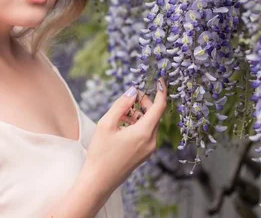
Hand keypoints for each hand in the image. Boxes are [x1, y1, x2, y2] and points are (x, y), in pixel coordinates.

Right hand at [83, 78, 166, 196]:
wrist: (99, 181)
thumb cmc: (100, 153)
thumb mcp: (106, 124)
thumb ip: (121, 105)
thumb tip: (133, 91)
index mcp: (144, 133)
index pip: (160, 107)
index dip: (161, 92)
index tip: (160, 80)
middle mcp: (151, 142)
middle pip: (154, 115)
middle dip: (144, 103)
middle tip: (130, 97)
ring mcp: (148, 150)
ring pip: (149, 124)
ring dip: (138, 114)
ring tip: (120, 114)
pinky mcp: (143, 154)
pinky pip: (145, 134)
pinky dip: (137, 125)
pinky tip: (121, 125)